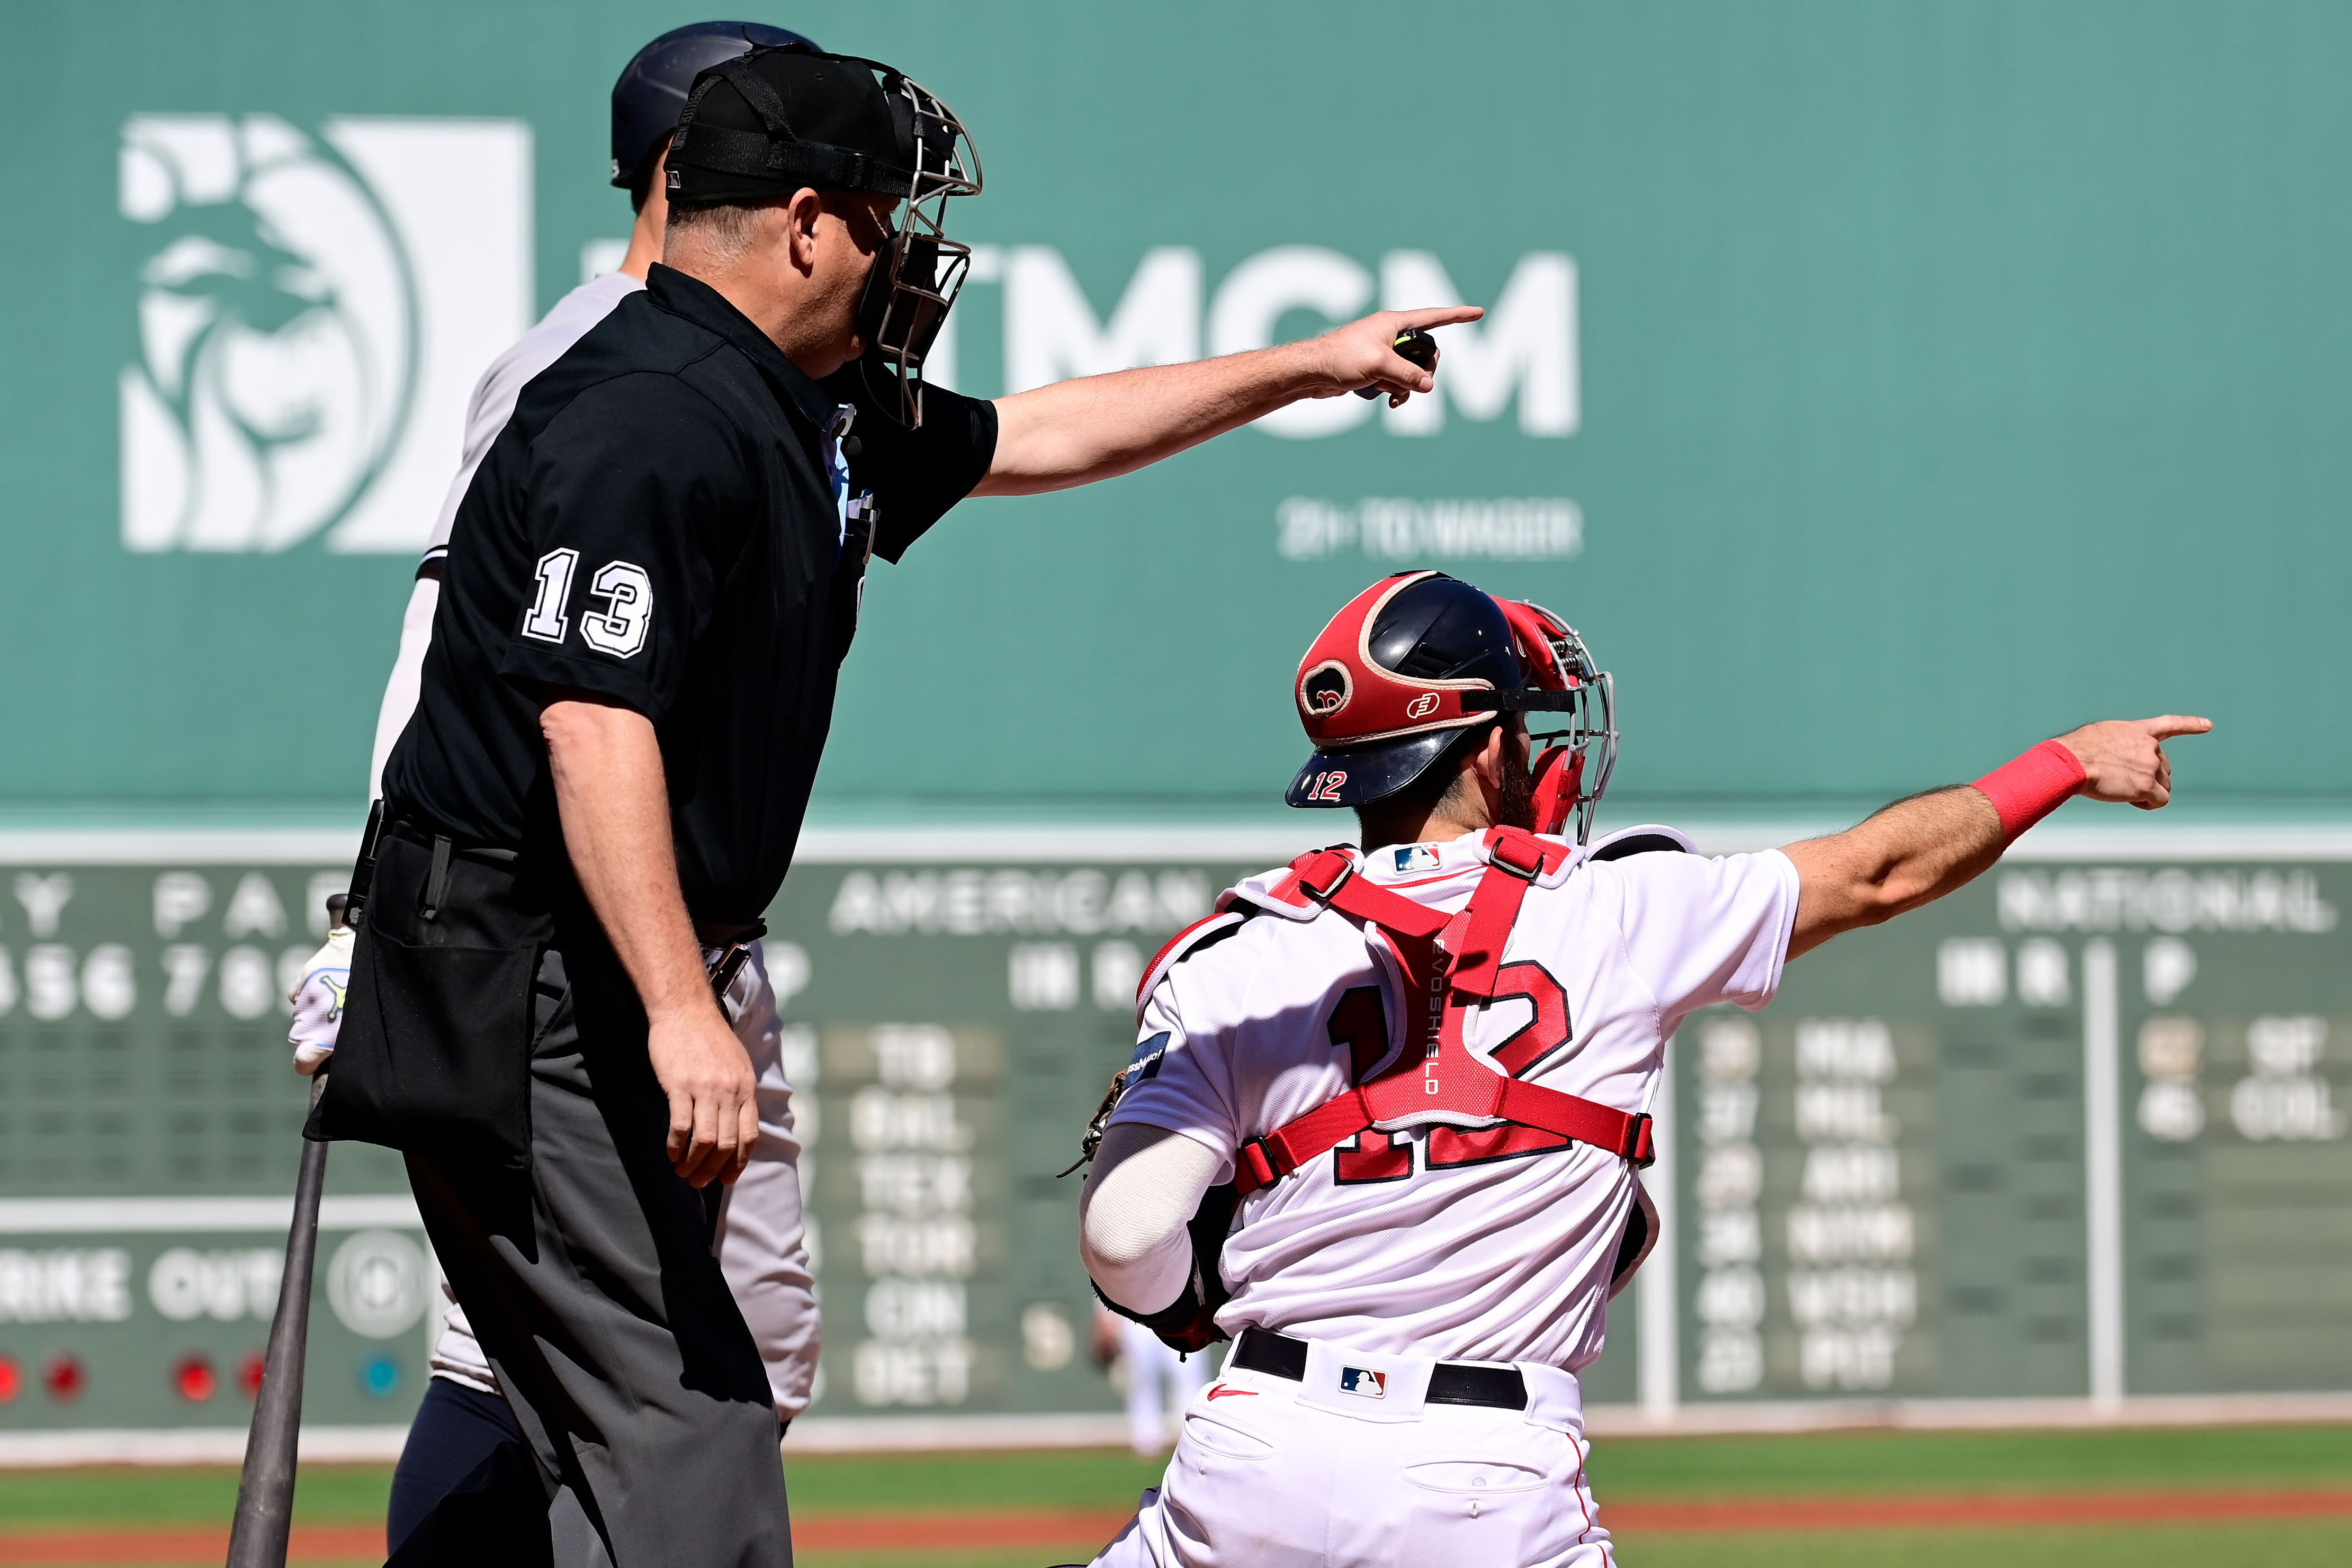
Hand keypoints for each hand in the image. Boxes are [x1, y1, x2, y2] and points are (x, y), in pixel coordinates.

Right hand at [646, 1002, 759, 1186]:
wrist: (685, 1009)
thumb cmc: (709, 1037)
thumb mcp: (737, 1063)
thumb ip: (740, 1091)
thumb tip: (737, 1123)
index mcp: (747, 1088)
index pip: (749, 1136)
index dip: (738, 1163)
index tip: (727, 1179)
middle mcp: (731, 1091)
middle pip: (727, 1144)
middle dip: (713, 1171)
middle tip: (698, 1182)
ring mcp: (706, 1089)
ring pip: (705, 1141)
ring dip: (693, 1163)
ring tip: (682, 1172)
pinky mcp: (680, 1085)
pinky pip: (681, 1126)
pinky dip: (676, 1145)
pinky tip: (670, 1152)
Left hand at [1308, 306, 1485, 405]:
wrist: (1311, 372)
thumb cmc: (1341, 358)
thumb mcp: (1380, 365)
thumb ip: (1408, 374)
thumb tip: (1428, 386)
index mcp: (1394, 323)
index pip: (1434, 317)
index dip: (1457, 316)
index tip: (1478, 313)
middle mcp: (1391, 335)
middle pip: (1426, 352)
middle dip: (1424, 371)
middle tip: (1411, 383)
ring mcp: (1384, 353)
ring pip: (1413, 371)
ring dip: (1408, 386)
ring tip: (1393, 396)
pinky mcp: (1376, 369)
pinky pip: (1399, 381)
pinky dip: (1397, 392)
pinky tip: (1389, 402)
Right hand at [2054, 715, 2212, 810]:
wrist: (2071, 761)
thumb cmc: (2076, 750)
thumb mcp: (2102, 737)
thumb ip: (2121, 745)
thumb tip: (2119, 761)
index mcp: (2138, 731)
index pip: (2170, 724)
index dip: (2190, 725)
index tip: (2208, 725)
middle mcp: (2150, 746)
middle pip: (2163, 768)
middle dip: (2148, 778)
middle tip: (2121, 781)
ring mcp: (2150, 766)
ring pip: (2163, 786)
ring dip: (2147, 791)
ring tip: (2120, 789)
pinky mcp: (2147, 785)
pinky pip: (2159, 800)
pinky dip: (2147, 804)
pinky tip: (2130, 800)